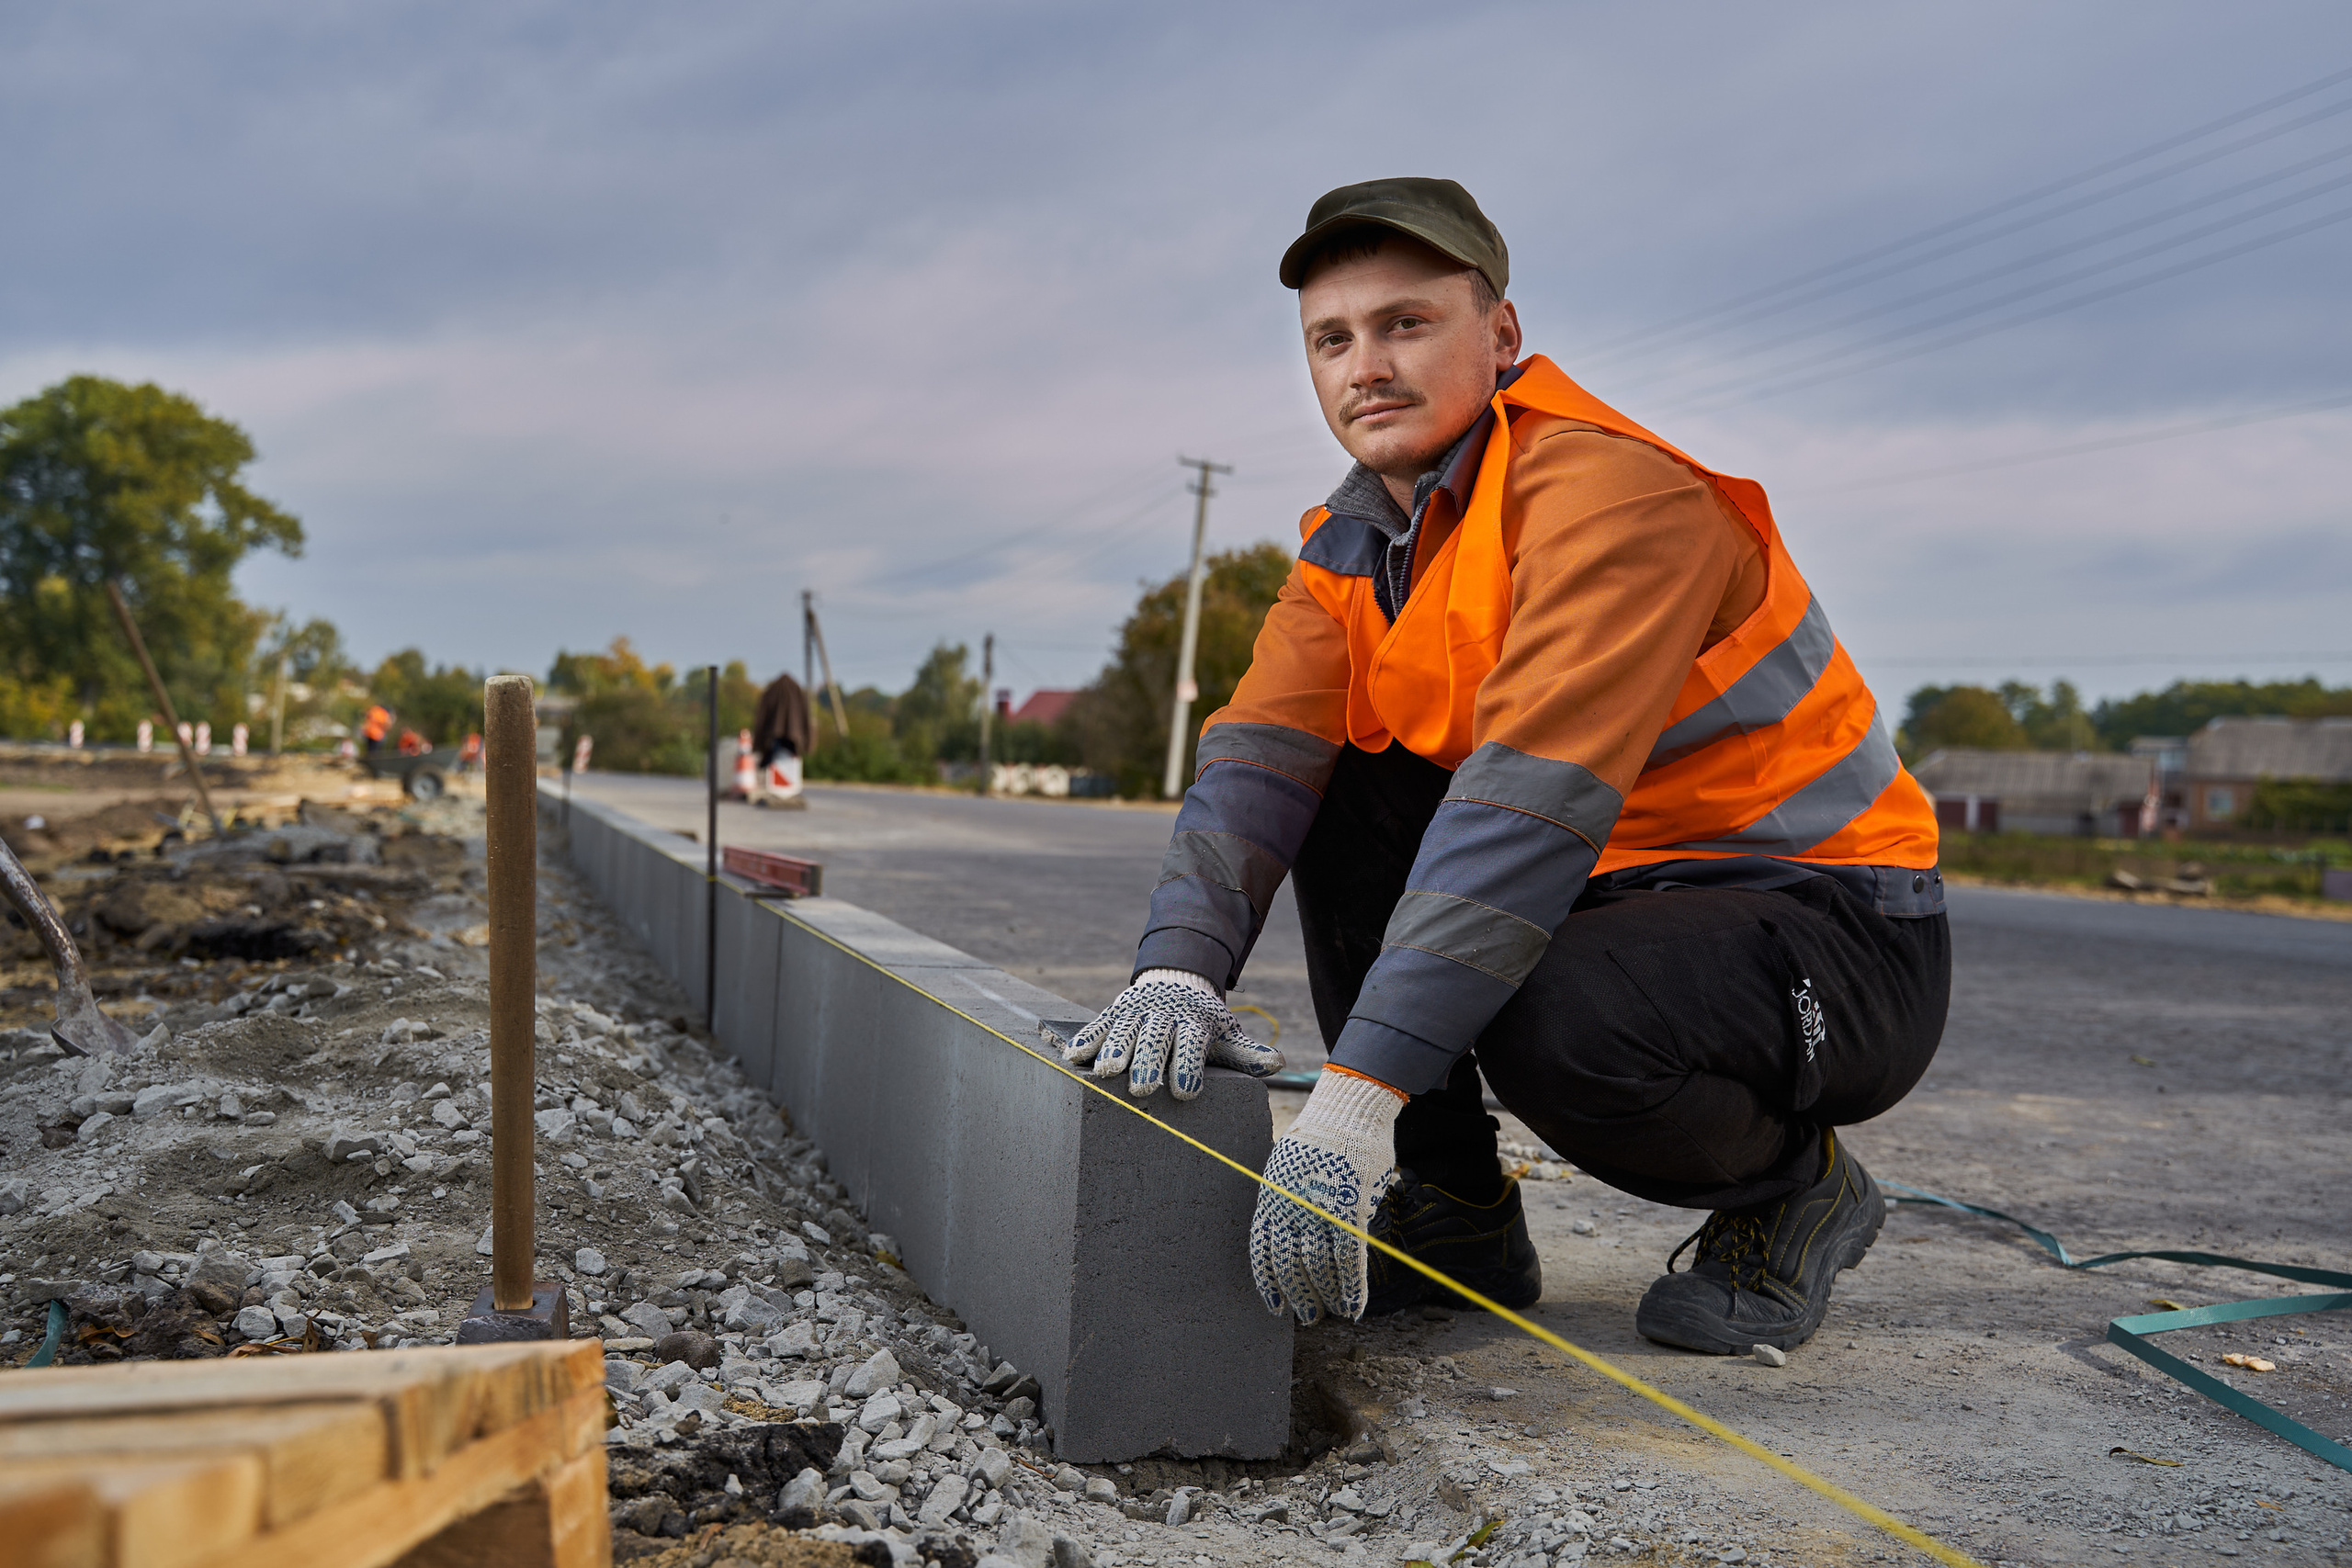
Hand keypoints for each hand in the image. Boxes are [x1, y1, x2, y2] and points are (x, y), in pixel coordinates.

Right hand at [1062, 969, 1283, 1098]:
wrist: (1178, 980)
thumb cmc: (1202, 1023)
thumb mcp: (1226, 1034)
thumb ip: (1247, 1053)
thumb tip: (1279, 1064)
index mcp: (1193, 1024)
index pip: (1191, 1045)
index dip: (1189, 1067)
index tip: (1187, 1092)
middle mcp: (1164, 1017)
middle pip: (1156, 1040)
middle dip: (1150, 1062)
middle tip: (1144, 1087)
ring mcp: (1137, 1014)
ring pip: (1125, 1031)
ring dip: (1116, 1050)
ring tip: (1108, 1072)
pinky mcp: (1114, 1012)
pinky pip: (1098, 1025)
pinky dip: (1087, 1039)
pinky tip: (1074, 1057)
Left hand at [1249, 1068, 1404, 1322]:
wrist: (1348, 1110)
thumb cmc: (1322, 1139)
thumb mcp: (1289, 1169)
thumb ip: (1289, 1203)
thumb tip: (1299, 1237)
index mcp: (1271, 1196)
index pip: (1262, 1250)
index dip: (1268, 1283)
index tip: (1274, 1307)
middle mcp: (1290, 1205)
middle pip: (1290, 1264)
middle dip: (1299, 1295)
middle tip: (1308, 1315)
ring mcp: (1319, 1207)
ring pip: (1319, 1266)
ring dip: (1326, 1295)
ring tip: (1332, 1312)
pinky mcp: (1349, 1207)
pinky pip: (1349, 1258)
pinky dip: (1352, 1287)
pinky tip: (1353, 1306)